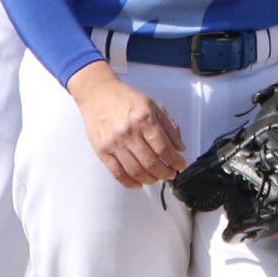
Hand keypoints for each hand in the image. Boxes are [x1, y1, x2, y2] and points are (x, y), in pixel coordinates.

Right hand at [67, 60, 185, 188]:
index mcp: (144, 118)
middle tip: (170, 174)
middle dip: (165, 173)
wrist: (97, 93)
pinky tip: (139, 183)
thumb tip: (180, 147)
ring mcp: (114, 142)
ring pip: (136, 171)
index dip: (175, 161)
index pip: (164, 147)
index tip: (180, 165)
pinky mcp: (102, 150)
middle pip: (151, 162)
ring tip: (156, 178)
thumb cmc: (124, 97)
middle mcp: (129, 131)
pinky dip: (130, 182)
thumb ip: (169, 126)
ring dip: (150, 179)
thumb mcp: (153, 105)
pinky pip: (118, 173)